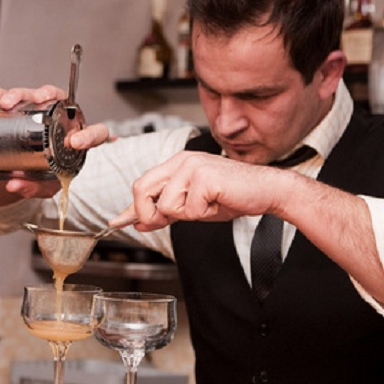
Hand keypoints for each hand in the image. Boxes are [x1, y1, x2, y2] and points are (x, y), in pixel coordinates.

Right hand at [0, 85, 109, 205]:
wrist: (23, 173)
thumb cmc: (43, 176)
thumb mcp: (43, 186)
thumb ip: (33, 187)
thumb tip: (14, 185)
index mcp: (76, 139)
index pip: (94, 133)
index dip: (89, 135)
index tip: (75, 142)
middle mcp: (59, 120)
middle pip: (59, 99)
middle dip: (48, 94)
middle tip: (39, 100)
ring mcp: (37, 111)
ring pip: (32, 94)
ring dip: (19, 94)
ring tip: (7, 103)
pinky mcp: (17, 109)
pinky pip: (8, 96)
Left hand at [113, 152, 283, 230]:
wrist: (266, 191)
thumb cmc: (233, 196)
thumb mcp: (194, 206)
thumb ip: (167, 211)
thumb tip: (140, 222)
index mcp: (177, 164)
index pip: (143, 185)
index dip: (131, 208)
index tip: (117, 222)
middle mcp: (182, 161)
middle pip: (142, 190)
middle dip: (150, 215)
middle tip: (171, 220)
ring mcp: (192, 167)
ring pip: (167, 206)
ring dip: (187, 215)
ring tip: (208, 205)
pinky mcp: (205, 178)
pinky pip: (190, 210)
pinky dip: (204, 215)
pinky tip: (218, 204)